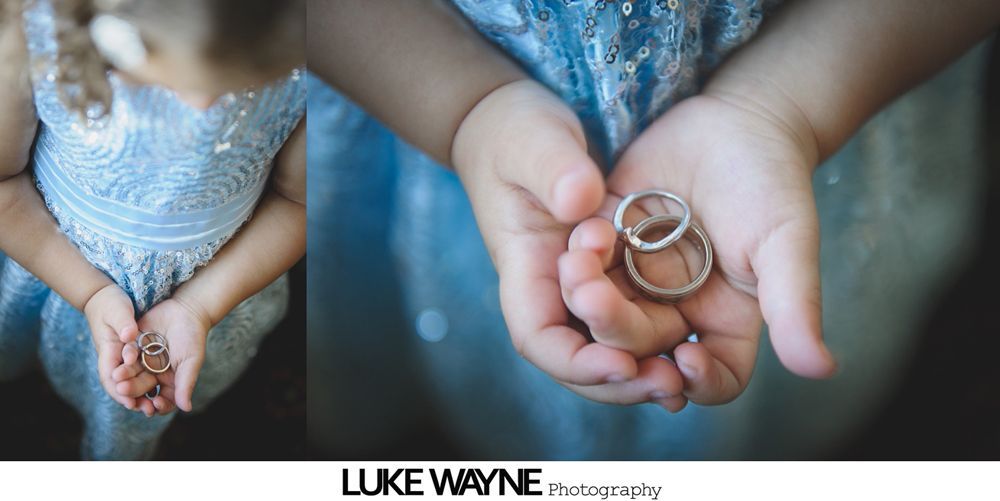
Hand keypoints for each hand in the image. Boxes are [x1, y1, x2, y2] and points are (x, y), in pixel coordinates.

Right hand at [82, 284, 145, 412]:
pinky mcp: (133, 353)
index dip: (120, 392)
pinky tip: (160, 390)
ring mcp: (123, 356)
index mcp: (108, 350)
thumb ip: (123, 323)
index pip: (110, 377)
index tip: (131, 403)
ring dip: (141, 394)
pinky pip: (139, 371)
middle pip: (121, 384)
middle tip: (148, 410)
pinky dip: (147, 382)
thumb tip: (129, 336)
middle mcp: (114, 357)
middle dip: (133, 398)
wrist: (106, 295)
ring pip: (131, 380)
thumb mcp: (117, 310)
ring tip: (155, 407)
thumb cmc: (110, 302)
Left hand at [111, 296, 211, 413]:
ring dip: (124, 376)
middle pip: (142, 388)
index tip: (155, 404)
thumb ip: (186, 383)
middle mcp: (155, 374)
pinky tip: (126, 355)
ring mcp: (143, 361)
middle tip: (124, 388)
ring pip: (131, 373)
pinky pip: (126, 355)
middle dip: (133, 390)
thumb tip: (186, 408)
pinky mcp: (134, 346)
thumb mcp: (191, 361)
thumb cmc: (193, 337)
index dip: (158, 406)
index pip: (163, 400)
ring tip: (118, 374)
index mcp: (170, 381)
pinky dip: (125, 356)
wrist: (185, 309)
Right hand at [453, 80, 684, 406]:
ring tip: (689, 377)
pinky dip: (658, 341)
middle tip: (670, 384)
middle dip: (620, 380)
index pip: (539, 336)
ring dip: (645, 367)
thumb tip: (582, 204)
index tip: (622, 362)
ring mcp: (583, 285)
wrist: (518, 125)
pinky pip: (633, 318)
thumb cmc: (516, 130)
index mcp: (527, 267)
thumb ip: (554, 168)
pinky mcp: (612, 273)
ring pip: (609, 346)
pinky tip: (695, 351)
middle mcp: (554, 288)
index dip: (577, 362)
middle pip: (579, 359)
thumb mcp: (531, 140)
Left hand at [559, 91, 836, 409]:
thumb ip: (795, 303)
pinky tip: (585, 234)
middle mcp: (678, 308)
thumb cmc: (772, 181)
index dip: (699, 384)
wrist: (735, 120)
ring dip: (585, 297)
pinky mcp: (608, 243)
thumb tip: (821, 370)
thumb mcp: (785, 240)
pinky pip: (583, 265)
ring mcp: (639, 278)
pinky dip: (577, 257)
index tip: (686, 358)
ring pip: (601, 311)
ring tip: (579, 265)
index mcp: (726, 320)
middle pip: (640, 346)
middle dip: (615, 329)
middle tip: (596, 298)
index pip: (715, 378)